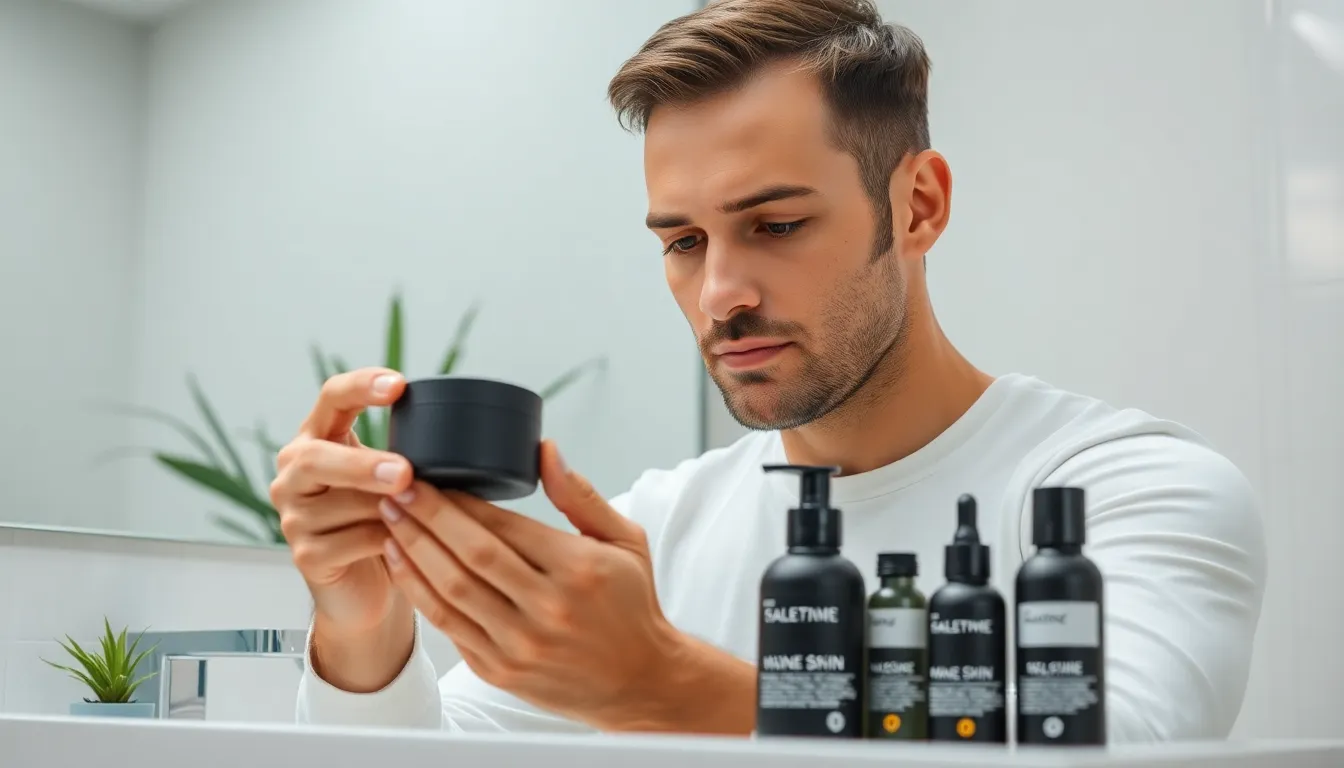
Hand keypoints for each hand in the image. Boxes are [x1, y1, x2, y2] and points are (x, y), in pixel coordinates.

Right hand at [270, 367, 416, 690]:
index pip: (330, 398)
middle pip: (314, 457)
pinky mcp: (305, 556)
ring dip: (386, 509)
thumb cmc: (383, 521)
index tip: (400, 384)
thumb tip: (455, 440)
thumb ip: (404, 456)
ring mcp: (293, 516)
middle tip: (405, 472)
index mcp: (317, 439)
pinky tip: (408, 542)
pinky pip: (348, 543)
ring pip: (338, 504)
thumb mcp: (391, 480)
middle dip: (361, 464)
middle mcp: (293, 474)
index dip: (361, 386)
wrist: (366, 588)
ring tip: (422, 513)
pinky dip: (385, 541)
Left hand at [378, 440, 688, 730]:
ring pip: (452, 589)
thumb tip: (545, 451)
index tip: (430, 477)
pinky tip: (401, 564)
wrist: (640, 684)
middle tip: (397, 490)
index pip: (505, 525)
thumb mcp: (624, 541)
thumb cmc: (632, 606)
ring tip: (390, 519)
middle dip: (427, 517)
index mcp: (579, 568)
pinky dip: (420, 592)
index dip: (460, 499)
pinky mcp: (501, 671)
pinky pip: (449, 626)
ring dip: (414, 550)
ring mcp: (521, 644)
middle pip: (472, 553)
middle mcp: (549, 607)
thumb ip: (580, 496)